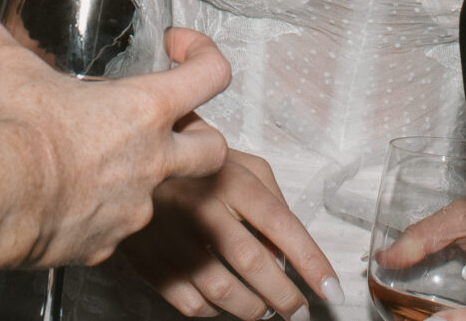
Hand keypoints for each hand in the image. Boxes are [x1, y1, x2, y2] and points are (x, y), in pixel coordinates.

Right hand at [0, 18, 231, 270]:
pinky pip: (113, 228)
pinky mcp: (107, 246)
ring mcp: (133, 210)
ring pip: (158, 194)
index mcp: (144, 110)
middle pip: (213, 150)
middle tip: (169, 124)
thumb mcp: (8, 70)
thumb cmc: (16, 131)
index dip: (204, 55)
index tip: (178, 49)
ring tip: (91, 163)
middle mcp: (151, 162)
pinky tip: (64, 201)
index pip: (211, 75)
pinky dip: (97, 214)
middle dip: (201, 137)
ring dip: (135, 177)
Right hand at [118, 148, 338, 318]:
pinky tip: (224, 305)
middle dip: (286, 297)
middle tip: (299, 311)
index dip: (313, 263)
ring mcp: (173, 237)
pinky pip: (190, 303)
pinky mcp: (150, 261)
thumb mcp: (243, 164)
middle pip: (255, 265)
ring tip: (265, 309)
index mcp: (232, 180)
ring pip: (223, 293)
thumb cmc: (201, 165)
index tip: (332, 291)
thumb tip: (289, 253)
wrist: (133, 160)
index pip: (283, 226)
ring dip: (254, 309)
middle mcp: (203, 208)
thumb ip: (274, 200)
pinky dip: (214, 313)